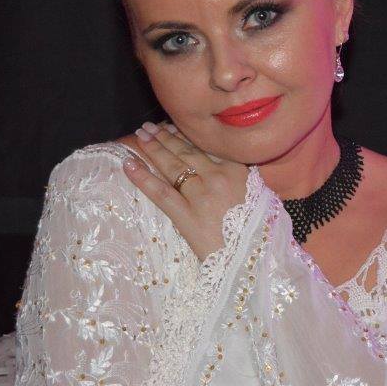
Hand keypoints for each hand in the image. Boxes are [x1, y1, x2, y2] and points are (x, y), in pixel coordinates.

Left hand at [122, 121, 249, 261]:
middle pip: (186, 151)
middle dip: (165, 136)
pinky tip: (129, 164)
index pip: (205, 145)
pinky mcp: (186, 216)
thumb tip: (220, 159)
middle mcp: (218, 177)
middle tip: (149, 126)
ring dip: (154, 148)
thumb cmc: (258, 228)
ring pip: (173, 165)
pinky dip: (143, 177)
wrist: (253, 259)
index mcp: (237, 169)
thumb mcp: (257, 192)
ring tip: (141, 135)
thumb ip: (239, 174)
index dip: (185, 134)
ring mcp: (200, 195)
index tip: (171, 126)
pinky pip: (160, 192)